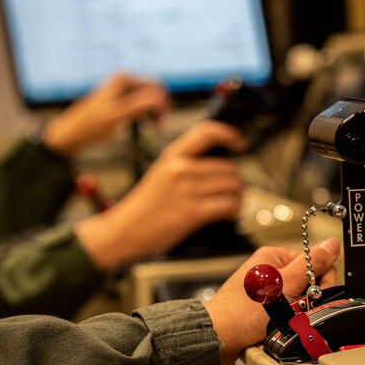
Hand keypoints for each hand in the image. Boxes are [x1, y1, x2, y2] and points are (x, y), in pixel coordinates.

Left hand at [44, 73, 168, 156]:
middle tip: (158, 129)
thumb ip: (137, 106)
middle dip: (159, 109)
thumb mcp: (116, 117)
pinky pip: (142, 104)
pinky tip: (146, 127)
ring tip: (154, 130)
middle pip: (154, 92)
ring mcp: (123, 89)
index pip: (156, 87)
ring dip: (155, 113)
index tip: (161, 123)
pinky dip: (147, 115)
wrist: (71, 133)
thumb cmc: (90, 126)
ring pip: (150, 99)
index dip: (162, 105)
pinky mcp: (121, 100)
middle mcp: (124, 80)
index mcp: (124, 79)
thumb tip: (158, 99)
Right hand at [74, 121, 248, 268]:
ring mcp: (186, 190)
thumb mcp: (160, 174)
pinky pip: (228, 205)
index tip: (241, 144)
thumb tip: (219, 166)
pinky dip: (234, 212)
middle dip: (236, 183)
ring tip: (230, 206)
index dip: (230, 135)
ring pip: (233, 186)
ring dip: (237, 198)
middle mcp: (180, 168)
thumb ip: (185, 165)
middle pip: (229, 167)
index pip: (207, 132)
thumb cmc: (144, 207)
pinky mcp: (192, 212)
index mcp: (172, 155)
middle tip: (232, 194)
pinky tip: (227, 216)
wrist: (123, 231)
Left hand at [204, 238, 340, 364]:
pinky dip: (289, 321)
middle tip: (296, 308)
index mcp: (275, 256)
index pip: (315, 261)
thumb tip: (331, 245)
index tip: (314, 294)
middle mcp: (270, 271)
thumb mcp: (285, 284)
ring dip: (298, 312)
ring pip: (300, 300)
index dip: (320, 280)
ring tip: (284, 319)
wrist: (219, 339)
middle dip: (308, 299)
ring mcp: (268, 291)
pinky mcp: (265, 309)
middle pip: (309, 282)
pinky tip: (280, 325)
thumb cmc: (241, 311)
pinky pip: (289, 313)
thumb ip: (311, 263)